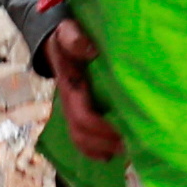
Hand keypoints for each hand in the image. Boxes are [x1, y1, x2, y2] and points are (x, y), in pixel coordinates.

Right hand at [41, 15, 120, 159]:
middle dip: (104, 144)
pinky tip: (111, 155)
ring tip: (126, 154)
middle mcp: (69, 104)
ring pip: (80, 139)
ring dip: (100, 150)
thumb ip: (75, 38)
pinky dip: (94, 150)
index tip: (122, 133)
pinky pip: (81, 136)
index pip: (83, 116)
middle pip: (81, 134)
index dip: (101, 129)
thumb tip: (90, 50)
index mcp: (70, 88)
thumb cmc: (65, 37)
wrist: (54, 42)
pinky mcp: (78, 111)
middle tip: (132, 148)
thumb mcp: (67, 32)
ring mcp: (72, 109)